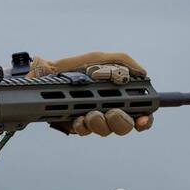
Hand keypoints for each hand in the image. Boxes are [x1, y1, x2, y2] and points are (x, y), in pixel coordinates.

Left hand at [29, 51, 153, 136]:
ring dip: (100, 123)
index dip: (145, 119)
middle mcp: (107, 109)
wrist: (44, 76)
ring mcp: (92, 118)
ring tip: (91, 114)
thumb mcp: (99, 58)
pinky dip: (82, 126)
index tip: (143, 118)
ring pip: (105, 131)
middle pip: (124, 126)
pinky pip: (84, 132)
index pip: (138, 112)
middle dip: (121, 121)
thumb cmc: (74, 67)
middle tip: (112, 112)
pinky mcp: (76, 125)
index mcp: (117, 95)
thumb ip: (123, 61)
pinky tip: (78, 119)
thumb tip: (143, 72)